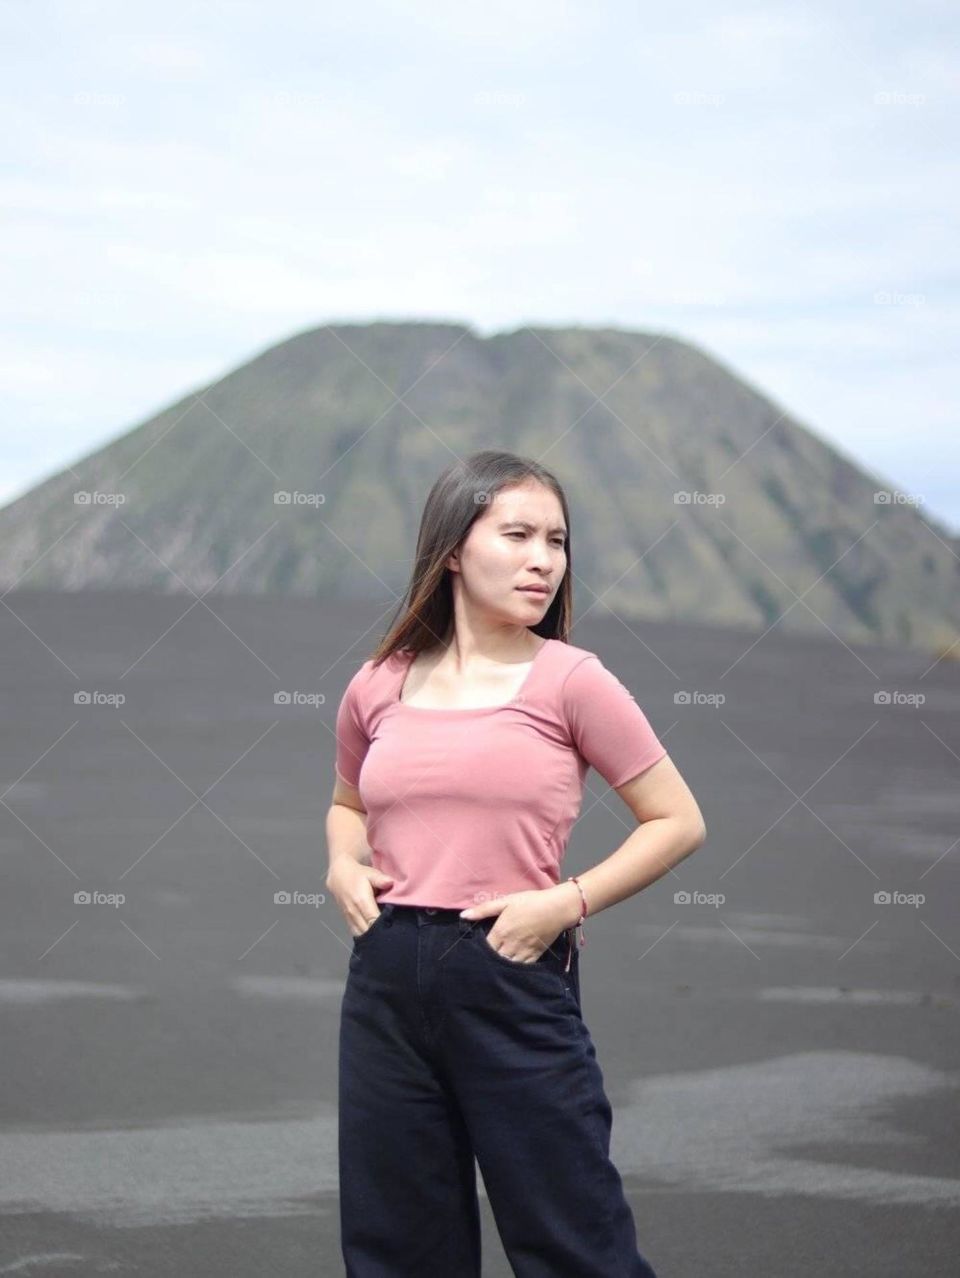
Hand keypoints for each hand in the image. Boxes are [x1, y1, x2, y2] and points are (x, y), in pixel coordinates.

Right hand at [326, 857, 393, 937]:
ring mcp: (349, 918)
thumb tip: (390, 883)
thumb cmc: (358, 875)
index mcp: (361, 901)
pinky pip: (356, 933)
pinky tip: (374, 937)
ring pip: (361, 934)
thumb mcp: (370, 873)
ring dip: (372, 937)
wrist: (339, 876)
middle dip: (379, 935)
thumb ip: (381, 879)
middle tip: (393, 935)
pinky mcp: (347, 921)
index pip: (373, 921)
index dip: (383, 928)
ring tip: (384, 937)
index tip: (394, 930)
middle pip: (368, 931)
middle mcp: (354, 912)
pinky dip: (365, 936)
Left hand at [460, 886, 577, 962]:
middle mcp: (510, 945)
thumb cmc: (530, 902)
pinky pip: (521, 968)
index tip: (473, 952)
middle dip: (488, 961)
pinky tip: (510, 969)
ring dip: (500, 967)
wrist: (557, 908)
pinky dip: (514, 971)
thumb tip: (463, 916)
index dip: (478, 952)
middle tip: (482, 962)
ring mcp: (522, 952)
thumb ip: (483, 909)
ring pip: (506, 966)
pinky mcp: (534, 956)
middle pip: (494, 960)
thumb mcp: (505, 901)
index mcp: (500, 932)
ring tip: (494, 968)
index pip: (484, 949)